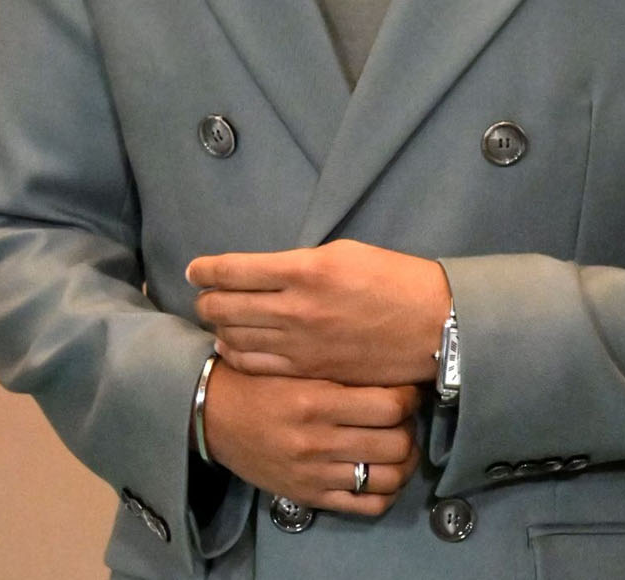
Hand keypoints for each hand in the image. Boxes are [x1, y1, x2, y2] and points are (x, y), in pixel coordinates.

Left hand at [187, 239, 448, 384]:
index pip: (236, 270)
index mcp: (305, 270)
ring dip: (218, 325)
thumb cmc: (392, 278)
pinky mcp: (307, 371)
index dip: (207, 269)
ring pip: (235, 337)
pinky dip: (235, 353)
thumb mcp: (344, 253)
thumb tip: (267, 274)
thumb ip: (300, 265)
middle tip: (202, 293)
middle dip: (207, 298)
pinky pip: (255, 364)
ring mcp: (299, 345)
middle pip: (226, 306)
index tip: (195, 269)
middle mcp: (294, 308)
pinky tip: (231, 346)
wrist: (429, 325)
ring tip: (215, 317)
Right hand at [202, 361, 420, 515]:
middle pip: (397, 443)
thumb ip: (341, 369)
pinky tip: (384, 472)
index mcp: (317, 401)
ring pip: (389, 478)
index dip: (409, 396)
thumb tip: (389, 364)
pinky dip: (387, 491)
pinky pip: (366, 507)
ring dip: (405, 460)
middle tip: (405, 415)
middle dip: (411, 427)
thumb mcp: (298, 364)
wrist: (217, 417)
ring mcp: (316, 474)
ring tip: (400, 443)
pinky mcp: (311, 497)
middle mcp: (319, 441)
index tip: (406, 389)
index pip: (390, 406)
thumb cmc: (261, 382)